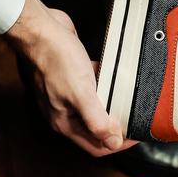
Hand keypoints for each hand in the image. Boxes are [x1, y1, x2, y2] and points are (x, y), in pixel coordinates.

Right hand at [3, 0, 136, 156]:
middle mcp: (64, 111)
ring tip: (129, 98)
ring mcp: (67, 94)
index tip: (136, 135)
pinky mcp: (71, 77)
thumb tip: (111, 143)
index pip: (96, 146)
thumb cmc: (55, 60)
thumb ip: (97, 121)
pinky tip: (113, 75)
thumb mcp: (81, 95)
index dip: (118, 144)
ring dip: (111, 104)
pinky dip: (104, 84)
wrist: (41, 30)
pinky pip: (93, 87)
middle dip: (116, 126)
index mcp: (64, 122)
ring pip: (95, 107)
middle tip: (136, 118)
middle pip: (96, 129)